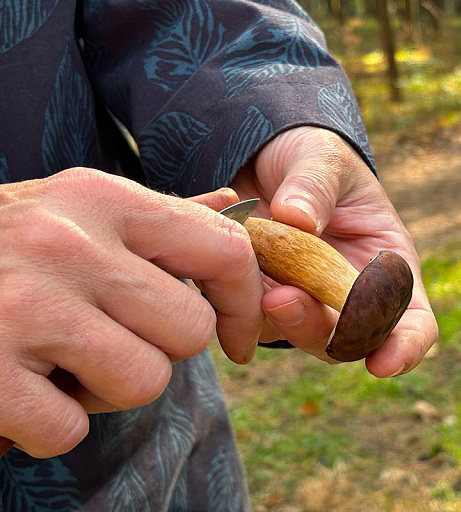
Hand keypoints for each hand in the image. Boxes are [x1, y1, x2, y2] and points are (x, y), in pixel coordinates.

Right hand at [0, 168, 262, 456]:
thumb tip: (234, 208)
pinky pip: (69, 429)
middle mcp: (69, 244)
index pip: (225, 250)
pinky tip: (14, 388)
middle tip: (106, 337)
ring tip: (57, 361)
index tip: (237, 336)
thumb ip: (161, 218)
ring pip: (142, 383)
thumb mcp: (79, 210)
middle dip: (157, 348)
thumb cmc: (5, 245)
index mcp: (103, 198)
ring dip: (105, 389)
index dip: (246, 302)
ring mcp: (24, 306)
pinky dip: (46, 424)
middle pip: (187, 332)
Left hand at [230, 127, 438, 377]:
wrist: (262, 157)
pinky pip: (254, 317)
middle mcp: (352, 296)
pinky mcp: (264, 301)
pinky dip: (242, 300)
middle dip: (320, 331)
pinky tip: (230, 263)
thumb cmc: (312, 157)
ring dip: (278, 320)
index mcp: (388, 267)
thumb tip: (296, 219)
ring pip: (300, 337)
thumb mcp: (322, 157)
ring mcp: (308, 302)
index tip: (383, 364)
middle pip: (350, 341)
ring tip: (256, 282)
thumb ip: (315, 184)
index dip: (406, 348)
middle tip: (282, 299)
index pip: (413, 322)